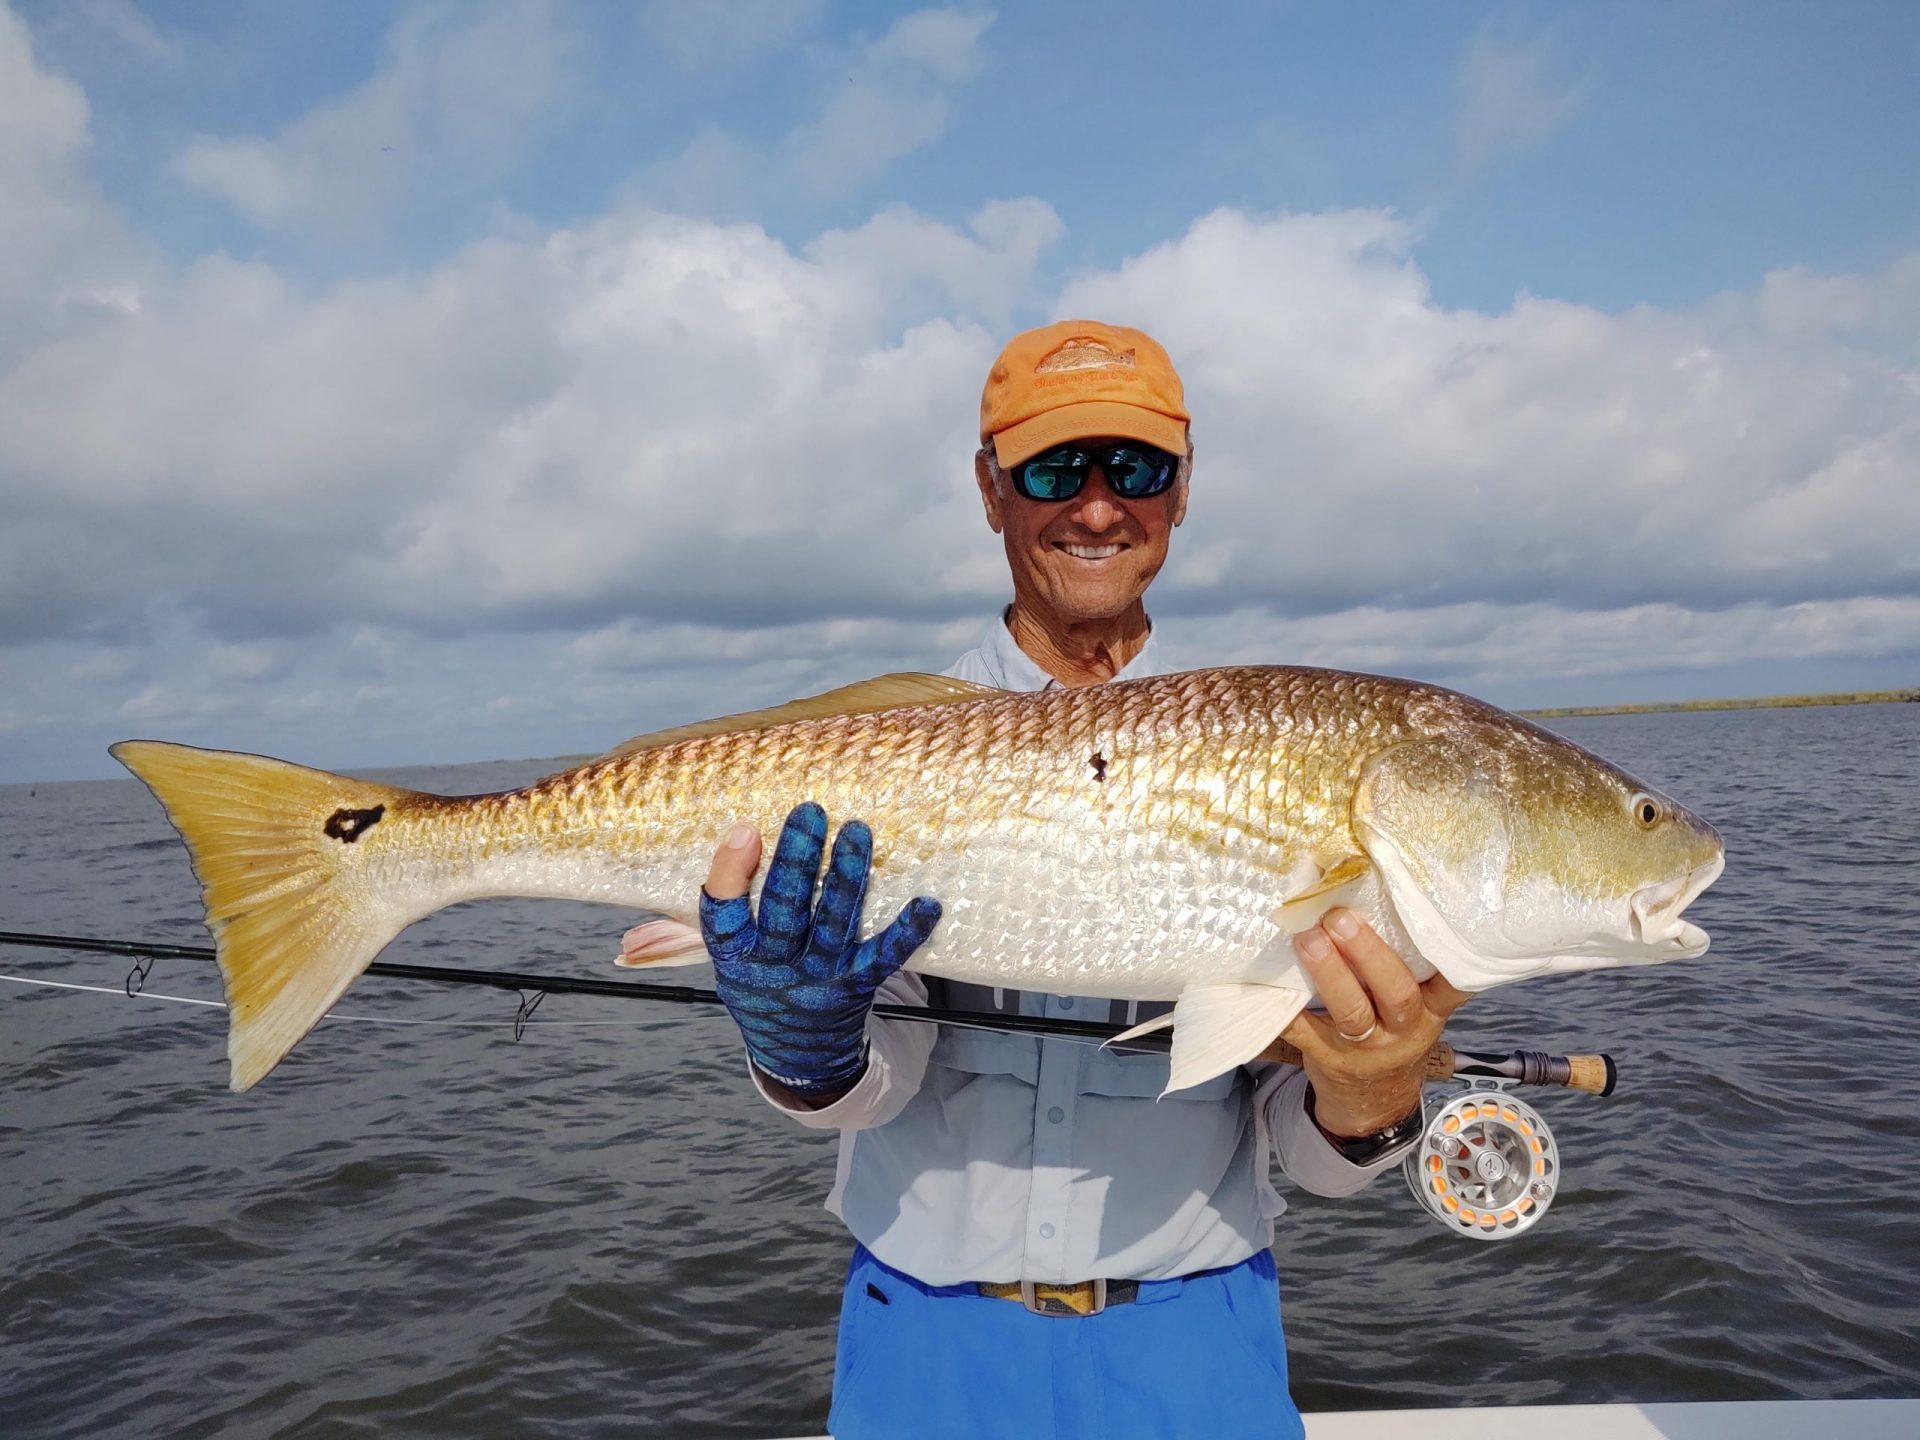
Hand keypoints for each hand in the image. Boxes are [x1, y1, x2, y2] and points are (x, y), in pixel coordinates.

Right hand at [700, 802, 940, 1098]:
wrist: (796, 1052)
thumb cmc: (762, 984)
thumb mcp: (728, 956)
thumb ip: (729, 903)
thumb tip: (741, 831)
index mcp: (736, 957)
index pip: (723, 916)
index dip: (730, 873)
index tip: (747, 830)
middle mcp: (776, 967)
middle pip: (784, 911)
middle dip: (796, 861)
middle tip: (810, 813)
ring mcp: (819, 976)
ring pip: (833, 924)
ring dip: (846, 878)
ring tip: (856, 832)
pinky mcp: (858, 983)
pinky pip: (885, 956)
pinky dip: (907, 932)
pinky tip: (926, 904)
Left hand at [1264, 907, 1470, 1137]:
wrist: (1374, 1105)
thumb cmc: (1393, 1035)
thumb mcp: (1416, 1010)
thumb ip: (1408, 970)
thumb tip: (1373, 897)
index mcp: (1431, 1010)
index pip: (1453, 985)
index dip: (1452, 959)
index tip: (1433, 920)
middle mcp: (1405, 1030)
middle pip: (1396, 992)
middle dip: (1368, 953)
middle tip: (1340, 917)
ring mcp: (1367, 1048)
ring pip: (1352, 1012)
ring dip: (1328, 972)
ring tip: (1306, 936)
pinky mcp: (1329, 1059)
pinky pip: (1305, 1033)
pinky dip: (1287, 1008)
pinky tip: (1270, 983)